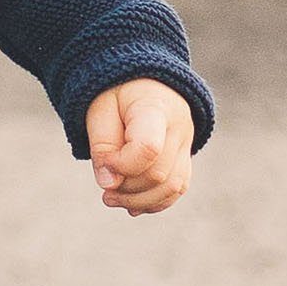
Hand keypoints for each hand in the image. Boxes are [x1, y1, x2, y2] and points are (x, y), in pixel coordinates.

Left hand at [85, 79, 195, 216]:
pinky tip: (132, 205)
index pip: (148, 148)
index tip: (105, 162)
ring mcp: (187, 143)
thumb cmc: (116, 94)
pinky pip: (178, 188)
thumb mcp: (100, 111)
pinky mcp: (186, 157)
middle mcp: (180, 126)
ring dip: (140, 200)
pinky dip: (155, 202)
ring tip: (112, 199)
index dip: (123, 165)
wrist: (142, 80)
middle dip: (127, 189)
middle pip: (159, 173)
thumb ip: (102, 146)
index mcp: (156, 107)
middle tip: (104, 191)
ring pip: (173, 186)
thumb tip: (108, 185)